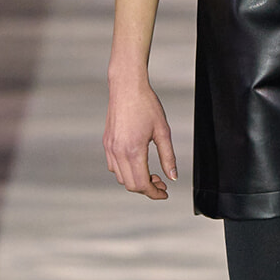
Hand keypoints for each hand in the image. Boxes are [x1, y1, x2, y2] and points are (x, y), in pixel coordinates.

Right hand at [104, 73, 176, 200]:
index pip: (141, 184)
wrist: (127, 87)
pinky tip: (138, 163)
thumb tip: (173, 177)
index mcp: (133, 150)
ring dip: (135, 180)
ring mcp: (110, 148)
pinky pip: (113, 166)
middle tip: (161, 183)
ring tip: (151, 173)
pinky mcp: (107, 143)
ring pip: (121, 177)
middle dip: (147, 188)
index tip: (164, 193)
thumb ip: (168, 157)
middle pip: (130, 185)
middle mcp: (118, 152)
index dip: (154, 193)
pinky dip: (125, 171)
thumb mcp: (163, 131)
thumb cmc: (146, 104)